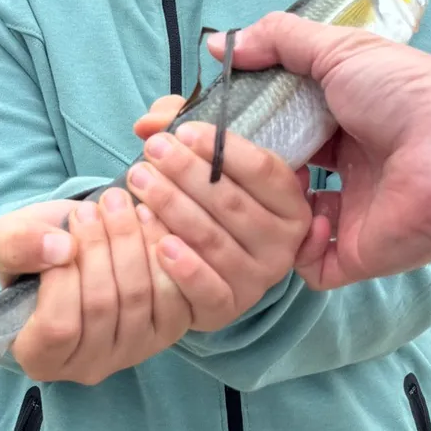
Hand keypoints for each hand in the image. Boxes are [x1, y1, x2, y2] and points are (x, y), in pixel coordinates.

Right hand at [0, 190, 233, 385]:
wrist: (78, 249)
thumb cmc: (36, 254)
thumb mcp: (9, 241)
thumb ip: (19, 244)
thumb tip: (60, 248)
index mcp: (40, 357)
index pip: (58, 327)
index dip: (64, 276)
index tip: (66, 231)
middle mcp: (87, 367)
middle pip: (102, 307)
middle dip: (101, 246)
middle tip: (100, 204)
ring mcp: (131, 354)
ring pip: (139, 297)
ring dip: (132, 242)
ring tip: (121, 203)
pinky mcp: (167, 333)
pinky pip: (176, 298)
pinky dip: (164, 255)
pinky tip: (149, 221)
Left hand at [124, 113, 312, 327]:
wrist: (191, 267)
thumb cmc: (203, 204)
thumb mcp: (204, 162)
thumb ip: (180, 128)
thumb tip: (149, 123)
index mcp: (291, 203)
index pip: (264, 170)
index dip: (224, 148)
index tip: (182, 132)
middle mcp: (284, 243)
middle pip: (233, 202)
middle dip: (188, 172)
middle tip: (153, 152)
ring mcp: (259, 279)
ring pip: (214, 239)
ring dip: (173, 207)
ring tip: (139, 181)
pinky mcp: (229, 307)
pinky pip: (208, 287)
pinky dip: (183, 266)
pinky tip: (158, 242)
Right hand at [215, 14, 430, 288]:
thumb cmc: (405, 93)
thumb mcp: (337, 50)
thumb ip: (279, 41)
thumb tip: (218, 42)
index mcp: (345, 121)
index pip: (282, 130)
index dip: (248, 130)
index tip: (211, 129)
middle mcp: (349, 169)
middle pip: (280, 179)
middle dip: (249, 174)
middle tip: (219, 166)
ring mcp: (353, 214)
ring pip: (289, 225)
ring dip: (268, 213)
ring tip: (263, 194)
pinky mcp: (359, 254)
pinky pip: (313, 267)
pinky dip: (301, 251)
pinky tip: (312, 223)